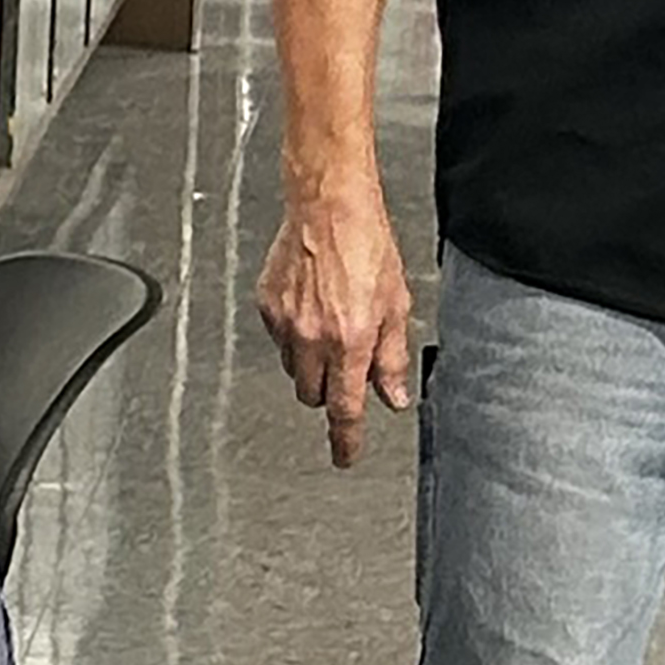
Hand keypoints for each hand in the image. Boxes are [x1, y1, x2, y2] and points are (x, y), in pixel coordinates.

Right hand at [256, 188, 416, 467]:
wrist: (328, 208)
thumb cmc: (366, 245)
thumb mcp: (397, 305)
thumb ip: (391, 358)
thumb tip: (392, 395)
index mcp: (350, 341)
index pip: (344, 408)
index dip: (345, 440)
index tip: (344, 456)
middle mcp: (313, 337)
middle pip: (313, 394)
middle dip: (329, 391)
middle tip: (345, 367)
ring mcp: (285, 323)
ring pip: (292, 369)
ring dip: (311, 363)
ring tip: (330, 326)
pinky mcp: (266, 306)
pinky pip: (278, 339)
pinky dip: (294, 335)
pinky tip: (311, 307)